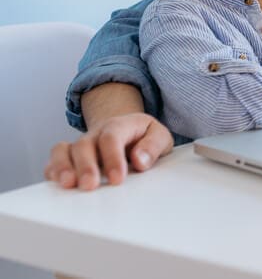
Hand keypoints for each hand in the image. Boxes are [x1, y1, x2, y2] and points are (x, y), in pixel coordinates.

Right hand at [44, 113, 172, 190]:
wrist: (129, 131)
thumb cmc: (145, 137)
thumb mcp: (159, 136)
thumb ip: (153, 146)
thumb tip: (140, 161)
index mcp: (120, 125)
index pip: (112, 137)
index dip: (113, 158)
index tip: (117, 179)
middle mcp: (96, 134)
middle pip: (84, 144)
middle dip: (86, 166)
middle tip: (90, 185)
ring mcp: (81, 144)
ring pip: (64, 150)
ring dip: (63, 167)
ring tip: (68, 185)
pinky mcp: (70, 157)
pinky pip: (54, 160)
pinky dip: (53, 171)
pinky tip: (56, 183)